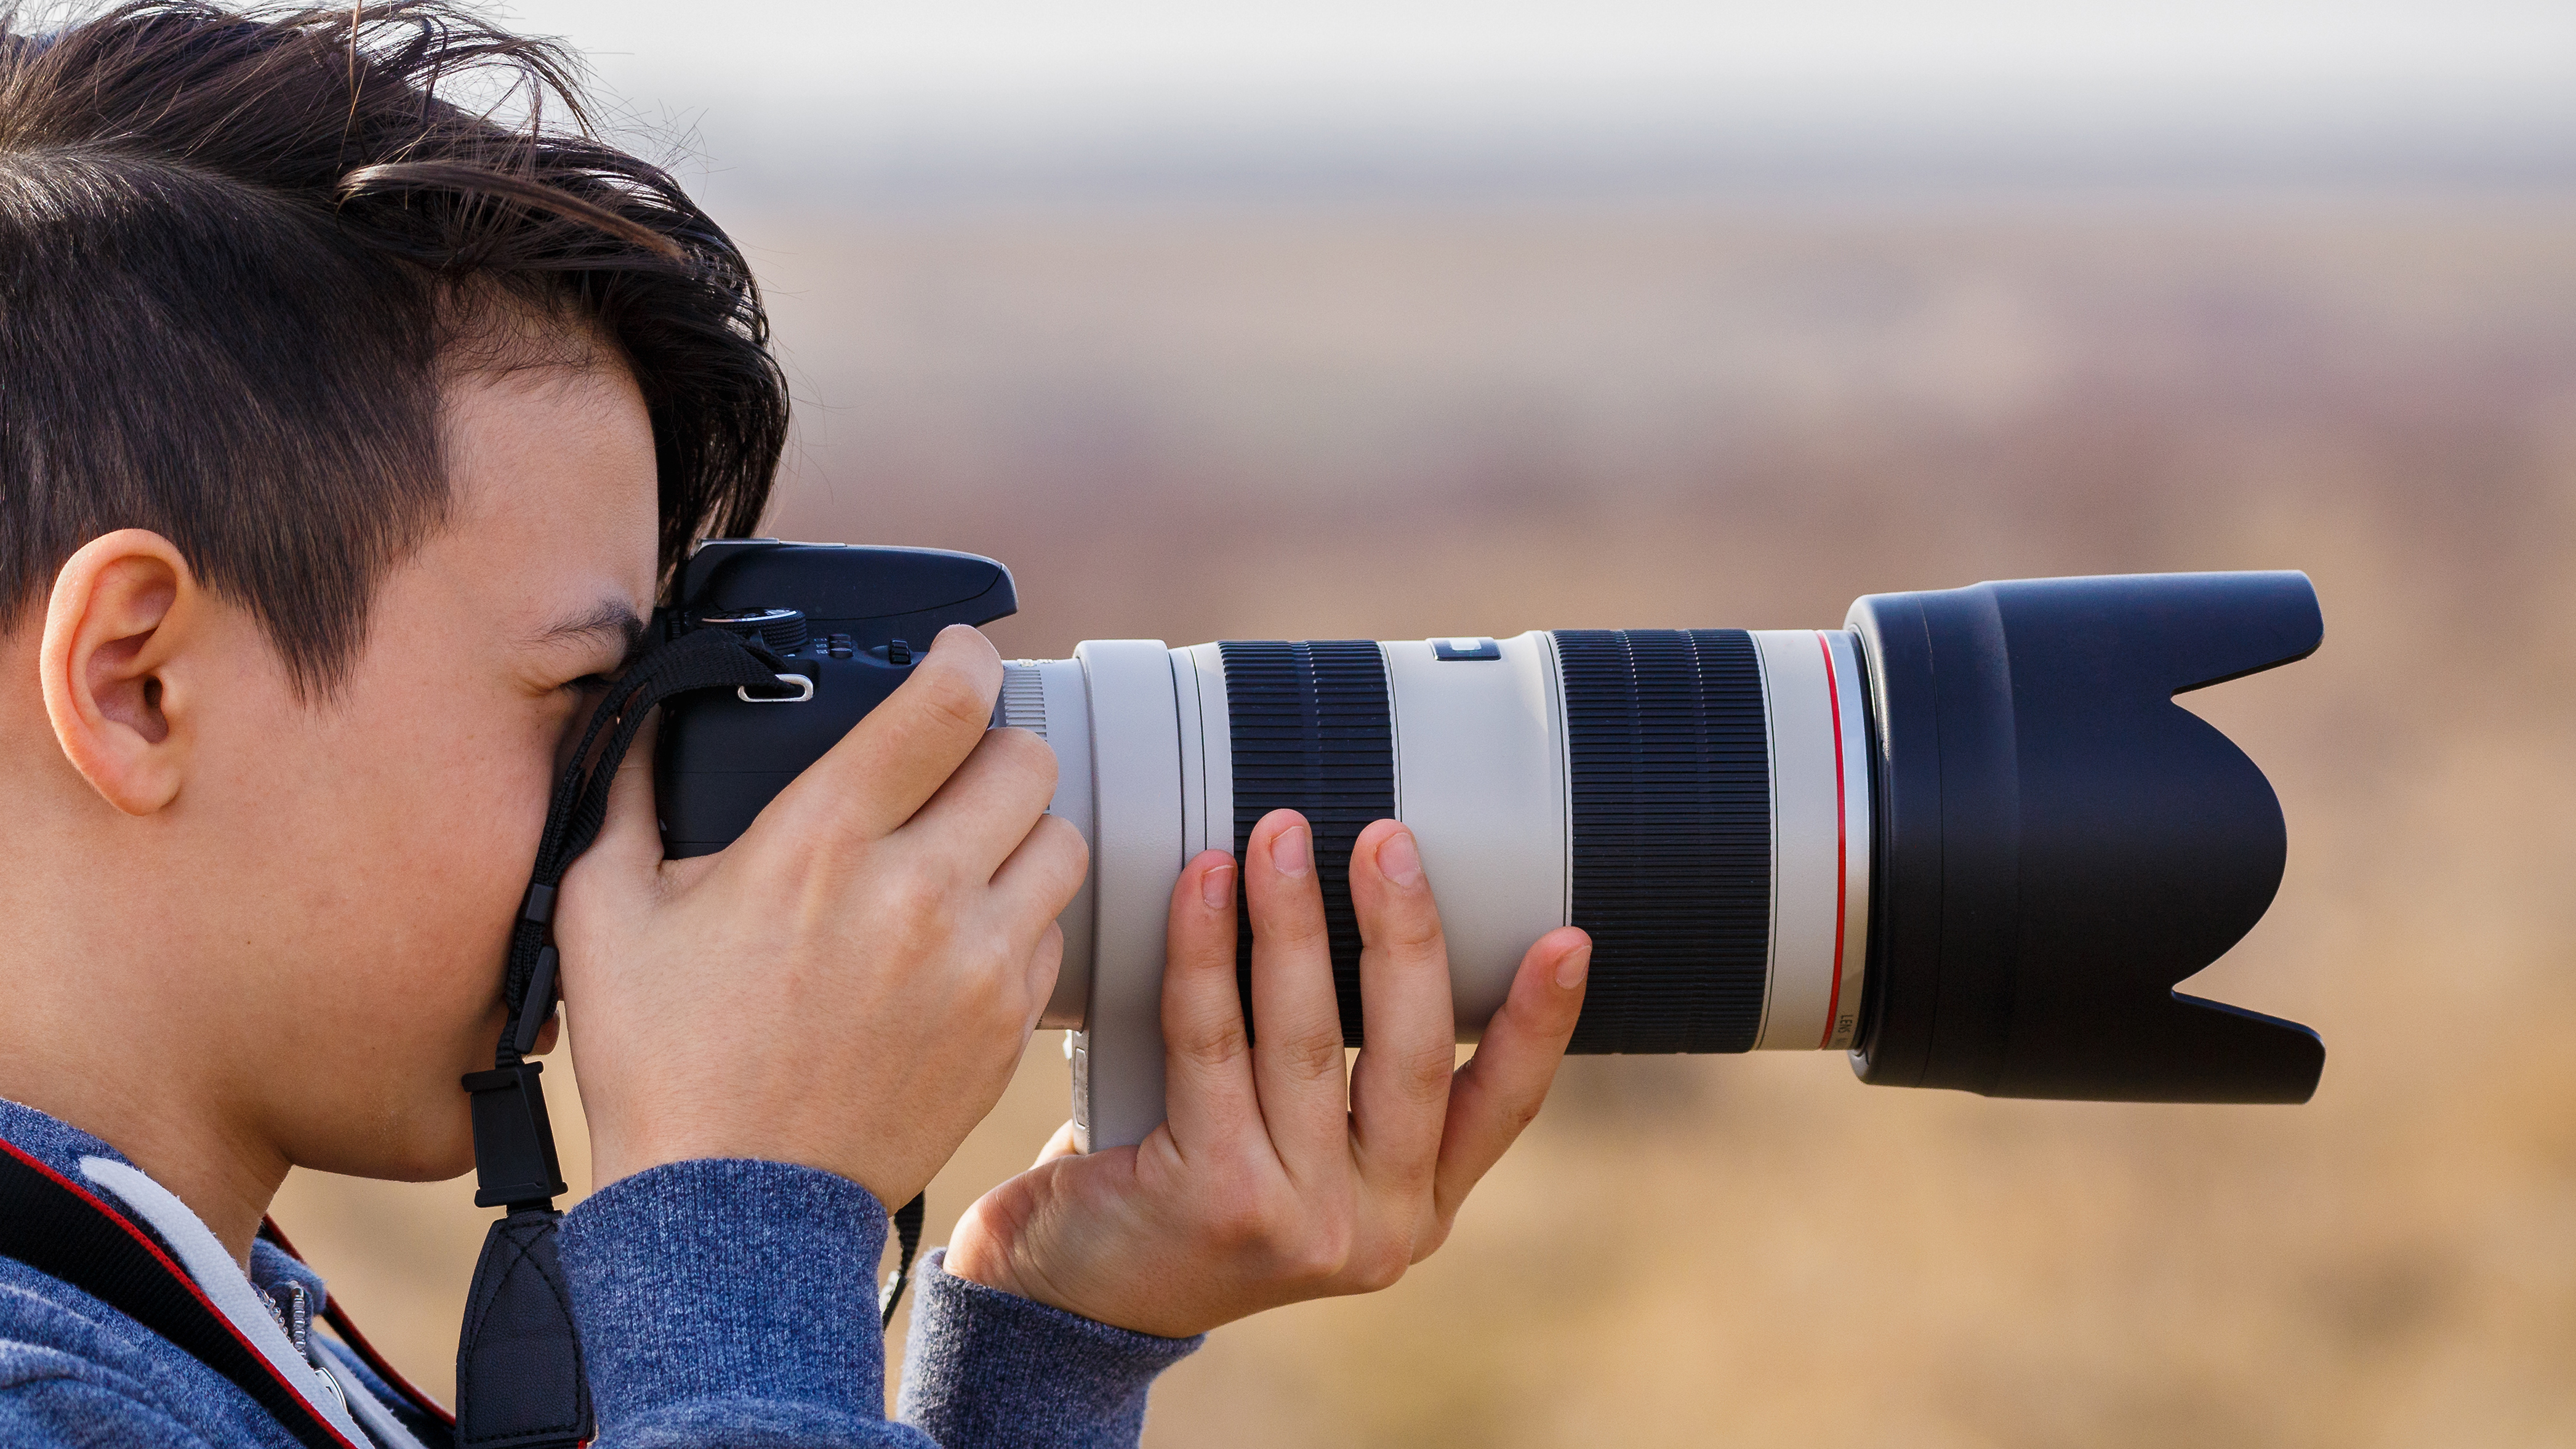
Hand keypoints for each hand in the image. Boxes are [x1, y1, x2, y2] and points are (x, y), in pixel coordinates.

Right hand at [554, 624, 1086, 1208]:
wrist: (727, 1214)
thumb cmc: (661, 1065)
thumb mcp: (605, 911)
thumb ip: (629, 792)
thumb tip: (641, 713)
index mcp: (820, 842)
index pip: (945, 703)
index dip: (965, 657)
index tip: (957, 657)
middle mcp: (916, 894)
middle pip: (1027, 760)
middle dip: (993, 748)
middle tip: (956, 767)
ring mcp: (973, 967)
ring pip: (1061, 843)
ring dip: (1021, 832)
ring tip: (970, 850)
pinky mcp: (1005, 1029)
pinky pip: (1053, 935)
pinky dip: (1021, 920)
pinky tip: (965, 934)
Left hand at [945, 809, 1589, 1337]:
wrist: (1070, 1295)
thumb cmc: (1184, 1185)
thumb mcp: (1293, 1150)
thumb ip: (1346, 1078)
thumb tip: (1379, 911)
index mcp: (1416, 1207)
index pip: (1502, 1108)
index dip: (1541, 1023)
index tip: (1568, 938)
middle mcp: (1377, 1227)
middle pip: (1411, 1057)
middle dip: (1405, 934)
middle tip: (1389, 837)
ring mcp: (1301, 1223)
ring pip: (1308, 1040)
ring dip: (1295, 921)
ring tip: (1281, 834)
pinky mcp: (1218, 1200)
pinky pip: (1211, 1045)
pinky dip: (1207, 952)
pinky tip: (1204, 884)